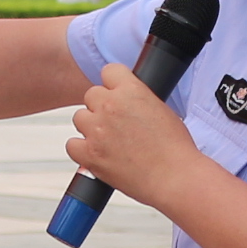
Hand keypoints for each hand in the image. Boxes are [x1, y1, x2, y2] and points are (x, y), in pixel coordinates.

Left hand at [67, 61, 208, 209]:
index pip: (109, 71)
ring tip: (108, 141)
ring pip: (79, 118)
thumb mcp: (161, 109)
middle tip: (115, 123)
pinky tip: (97, 154)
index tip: (116, 94)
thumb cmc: (174, 148)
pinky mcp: (89, 154)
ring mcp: (97, 130)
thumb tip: (128, 102)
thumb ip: (139, 100)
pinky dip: (81, 150)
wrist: (174, 176)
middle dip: (101, 107)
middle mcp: (110, 106)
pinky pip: (72, 145)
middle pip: (91, 95)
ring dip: (90, 127)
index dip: (113, 84)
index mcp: (131, 90)